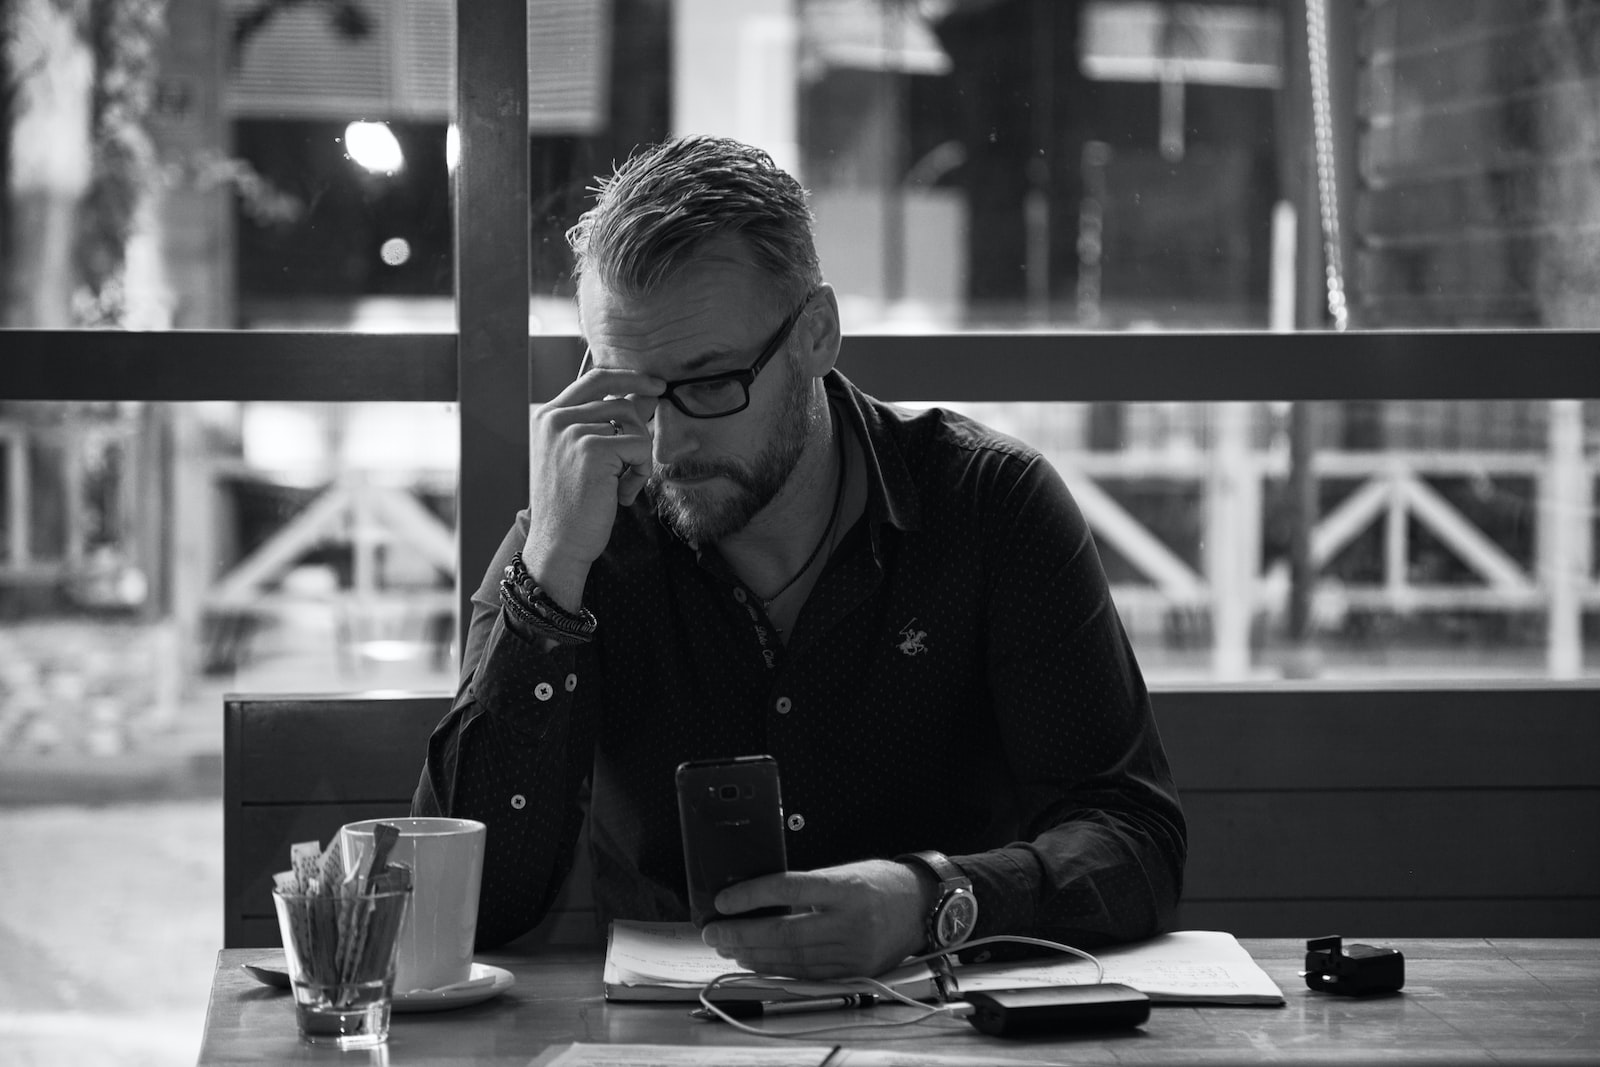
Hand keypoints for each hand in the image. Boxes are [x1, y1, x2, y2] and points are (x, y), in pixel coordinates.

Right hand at [523, 366, 661, 609]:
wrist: (559, 544)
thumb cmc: (574, 505)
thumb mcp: (586, 457)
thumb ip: (608, 423)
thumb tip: (647, 393)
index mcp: (548, 416)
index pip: (594, 378)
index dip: (629, 377)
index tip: (655, 384)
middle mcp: (555, 417)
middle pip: (619, 400)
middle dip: (641, 426)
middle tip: (645, 446)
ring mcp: (571, 430)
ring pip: (633, 423)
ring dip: (639, 456)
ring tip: (623, 483)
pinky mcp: (592, 449)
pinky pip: (640, 446)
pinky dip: (641, 472)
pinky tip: (622, 494)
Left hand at [701, 859, 931, 979]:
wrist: (921, 906)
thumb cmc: (878, 883)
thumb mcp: (843, 873)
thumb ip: (806, 887)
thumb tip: (758, 900)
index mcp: (846, 887)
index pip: (789, 888)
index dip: (751, 895)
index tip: (723, 900)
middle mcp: (851, 921)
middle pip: (785, 932)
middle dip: (742, 934)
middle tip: (714, 931)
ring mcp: (854, 950)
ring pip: (793, 958)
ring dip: (754, 954)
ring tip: (729, 947)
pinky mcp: (855, 970)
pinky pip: (808, 974)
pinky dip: (778, 969)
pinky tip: (756, 962)